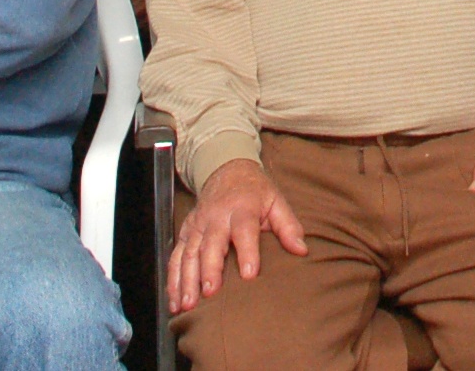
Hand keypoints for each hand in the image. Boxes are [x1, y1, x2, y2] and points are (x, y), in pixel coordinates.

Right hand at [167, 158, 307, 312]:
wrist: (226, 169)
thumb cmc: (255, 192)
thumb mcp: (276, 201)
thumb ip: (289, 226)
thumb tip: (301, 250)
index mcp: (242, 207)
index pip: (244, 229)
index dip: (247, 251)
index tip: (249, 274)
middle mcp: (216, 216)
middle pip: (211, 244)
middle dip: (209, 269)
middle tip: (210, 293)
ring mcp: (198, 224)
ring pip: (189, 253)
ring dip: (186, 279)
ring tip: (186, 305)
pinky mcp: (186, 232)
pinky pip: (176, 256)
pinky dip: (172, 279)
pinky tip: (173, 301)